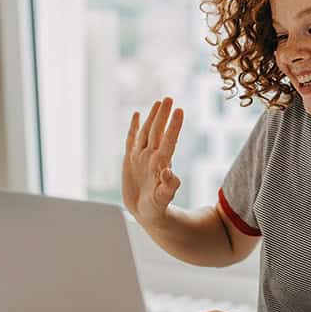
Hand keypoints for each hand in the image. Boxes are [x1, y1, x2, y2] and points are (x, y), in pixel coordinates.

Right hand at [122, 97, 183, 226]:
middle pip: (158, 132)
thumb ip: (168, 188)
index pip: (168, 141)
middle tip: (170, 98)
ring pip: (146, 132)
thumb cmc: (157, 209)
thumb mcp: (162, 201)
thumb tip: (170, 172)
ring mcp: (141, 157)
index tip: (180, 110)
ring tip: (160, 102)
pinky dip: (133, 127)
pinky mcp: (130, 160)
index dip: (174, 126)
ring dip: (153, 117)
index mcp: (160, 164)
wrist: (146, 213)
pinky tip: (137, 115)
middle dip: (163, 115)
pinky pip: (131, 140)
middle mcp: (152, 157)